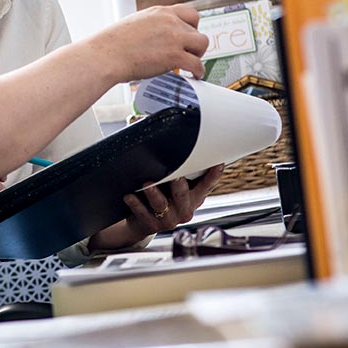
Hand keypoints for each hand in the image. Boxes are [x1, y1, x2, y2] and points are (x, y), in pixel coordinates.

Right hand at [88, 5, 207, 82]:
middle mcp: (169, 21)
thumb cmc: (113, 45)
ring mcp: (173, 38)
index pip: (189, 13)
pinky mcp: (174, 56)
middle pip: (197, 29)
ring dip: (198, 55)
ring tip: (192, 63)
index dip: (192, 26)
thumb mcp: (135, 24)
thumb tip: (157, 38)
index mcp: (159, 12)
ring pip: (202, 44)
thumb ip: (152, 27)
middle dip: (193, 43)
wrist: (106, 56)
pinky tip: (195, 75)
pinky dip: (199, 71)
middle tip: (188, 52)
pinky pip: (197, 64)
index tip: (190, 35)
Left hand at [88, 164, 225, 250]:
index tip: (218, 164)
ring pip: (162, 205)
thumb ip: (168, 159)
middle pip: (184, 195)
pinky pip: (143, 214)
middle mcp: (184, 209)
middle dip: (179, 186)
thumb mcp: (170, 180)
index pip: (206, 184)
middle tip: (175, 176)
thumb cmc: (161, 194)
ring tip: (146, 183)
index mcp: (193, 196)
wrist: (143, 222)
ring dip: (154, 193)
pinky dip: (136, 204)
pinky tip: (129, 195)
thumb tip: (140, 121)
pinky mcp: (153, 226)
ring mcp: (169, 219)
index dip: (214, 175)